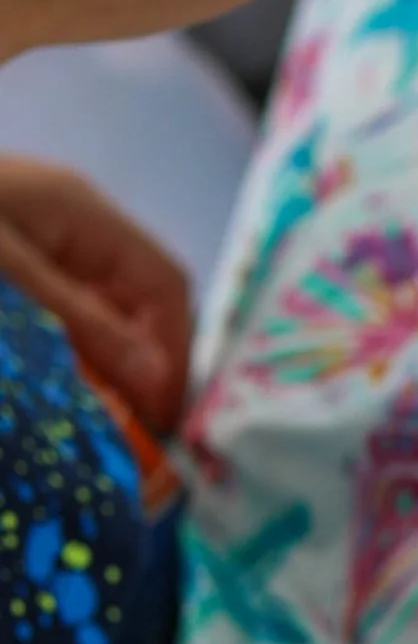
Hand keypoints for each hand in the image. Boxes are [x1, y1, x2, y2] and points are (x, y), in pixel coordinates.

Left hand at [0, 155, 192, 435]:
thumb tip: (157, 377)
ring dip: (106, 361)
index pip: (164, 283)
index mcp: (83, 212)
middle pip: (139, 296)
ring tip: (95, 418)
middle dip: (144, 363)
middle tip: (131, 432)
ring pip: (102, 305)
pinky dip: (67, 346)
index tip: (163, 420)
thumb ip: (80, 323)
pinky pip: (60, 305)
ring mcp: (41, 236)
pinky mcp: (11, 254)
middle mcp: (74, 219)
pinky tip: (55, 382)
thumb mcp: (4, 277)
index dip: (175, 352)